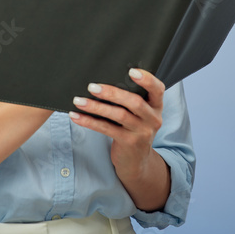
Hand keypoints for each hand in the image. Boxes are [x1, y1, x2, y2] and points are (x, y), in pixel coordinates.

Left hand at [69, 68, 169, 210]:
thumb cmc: (133, 130)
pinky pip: (106, 129)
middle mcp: (153, 119)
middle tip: (92, 86)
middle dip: (112, 93)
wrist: (137, 162)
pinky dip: (89, 121)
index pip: (158, 89)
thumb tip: (103, 81)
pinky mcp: (129, 143)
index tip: (131, 71)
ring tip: (79, 101)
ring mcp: (142, 132)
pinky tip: (77, 116)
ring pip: (118, 115)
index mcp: (156, 106)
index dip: (147, 79)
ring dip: (96, 107)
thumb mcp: (140, 115)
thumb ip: (131, 99)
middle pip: (134, 102)